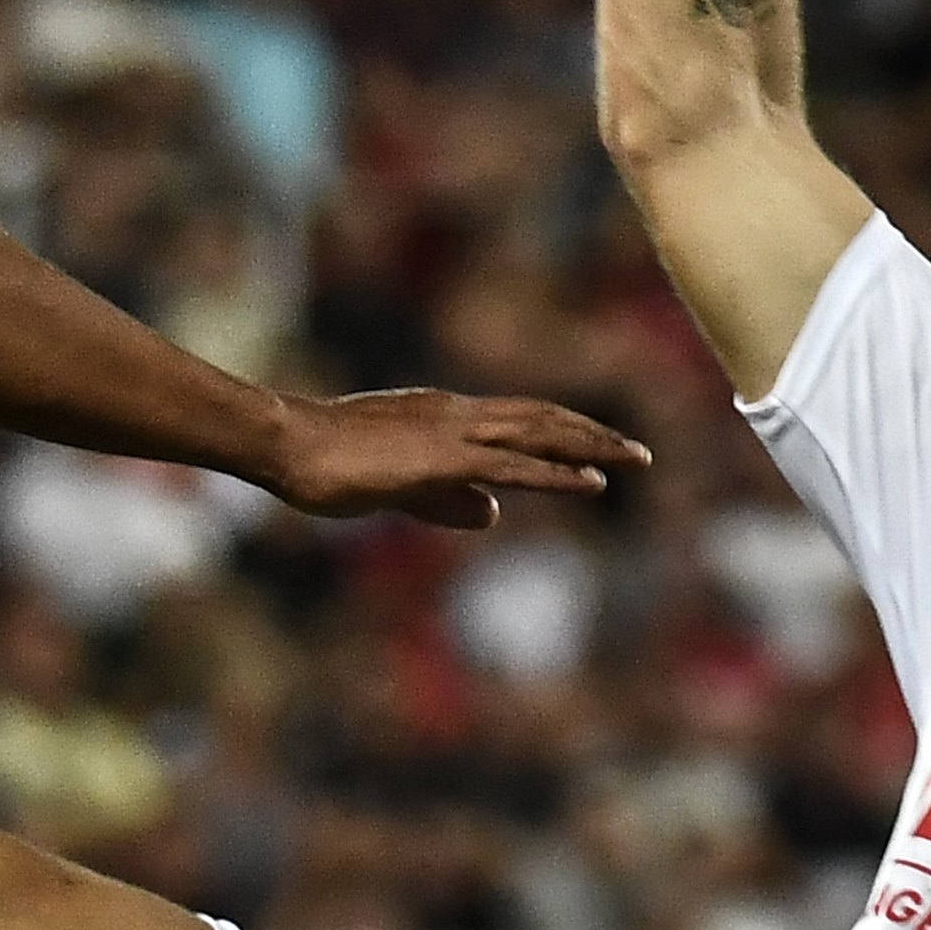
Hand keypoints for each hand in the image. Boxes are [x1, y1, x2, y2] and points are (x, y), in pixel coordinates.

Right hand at [265, 387, 653, 529]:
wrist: (290, 444)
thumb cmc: (329, 463)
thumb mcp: (399, 487)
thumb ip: (448, 500)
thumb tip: (495, 514)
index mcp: (446, 416)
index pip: (520, 419)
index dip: (564, 431)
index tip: (601, 447)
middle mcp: (459, 415)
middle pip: (543, 419)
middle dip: (594, 435)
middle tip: (640, 454)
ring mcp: (454, 433)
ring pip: (540, 435)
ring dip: (592, 447)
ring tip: (635, 461)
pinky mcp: (444, 459)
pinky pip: (514, 467)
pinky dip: (558, 474)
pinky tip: (593, 484)